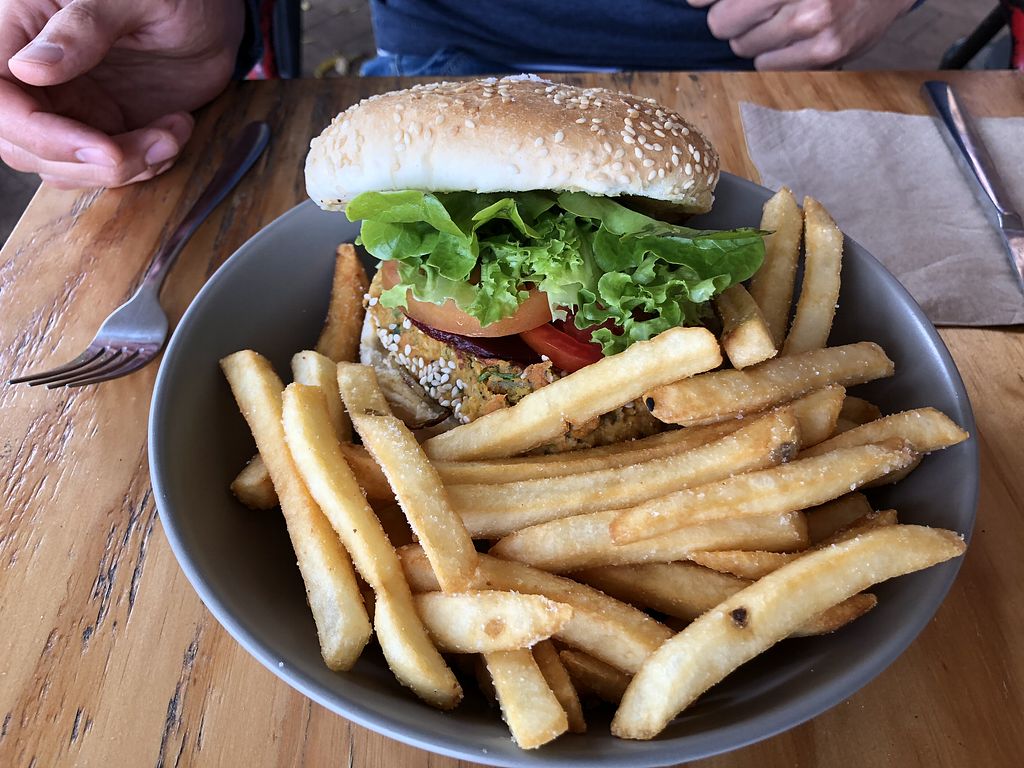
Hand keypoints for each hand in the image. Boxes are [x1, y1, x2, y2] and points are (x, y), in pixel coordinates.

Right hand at [1, 0, 243, 188]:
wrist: (211, 20)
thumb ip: (84, 26)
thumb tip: (29, 68)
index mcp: (22, 30)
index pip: (1, 100)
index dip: (41, 135)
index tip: (104, 149)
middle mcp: (35, 75)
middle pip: (28, 147)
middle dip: (95, 163)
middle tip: (158, 142)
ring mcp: (67, 106)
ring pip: (65, 167)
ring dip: (126, 167)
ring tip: (173, 131)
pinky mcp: (100, 129)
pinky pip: (102, 169)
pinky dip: (140, 167)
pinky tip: (172, 133)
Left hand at [688, 0, 916, 69]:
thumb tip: (696, 1)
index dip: (702, 0)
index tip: (698, 2)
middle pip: (722, 22)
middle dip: (726, 17)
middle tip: (742, 12)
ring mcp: (815, 22)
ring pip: (742, 46)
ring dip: (749, 36)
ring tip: (774, 20)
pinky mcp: (826, 51)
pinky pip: (766, 65)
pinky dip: (769, 54)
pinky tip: (789, 38)